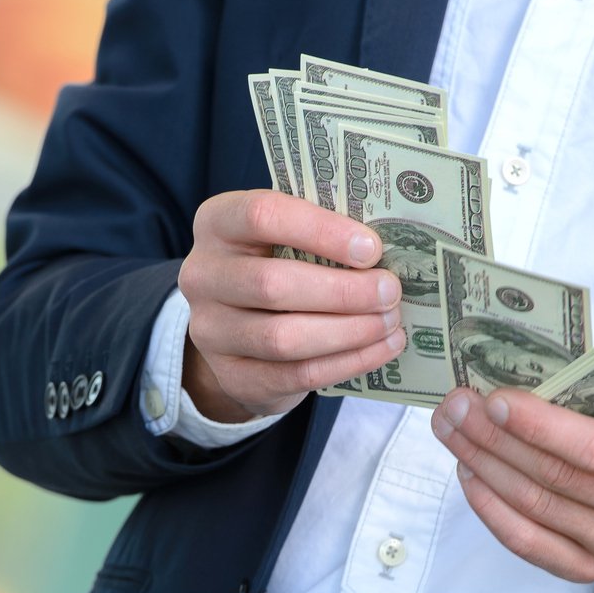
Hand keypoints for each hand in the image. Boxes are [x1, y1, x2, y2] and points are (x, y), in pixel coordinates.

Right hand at [177, 190, 406, 421]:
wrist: (236, 331)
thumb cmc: (276, 266)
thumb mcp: (285, 237)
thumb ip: (321, 234)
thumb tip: (390, 249)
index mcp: (217, 223)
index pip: (262, 216)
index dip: (321, 231)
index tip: (371, 248)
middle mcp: (202, 276)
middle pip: (273, 284)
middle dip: (343, 291)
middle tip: (390, 292)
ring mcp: (211, 332)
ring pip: (284, 338)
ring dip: (349, 331)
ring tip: (390, 322)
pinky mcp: (234, 376)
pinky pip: (296, 374)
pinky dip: (348, 362)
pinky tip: (381, 349)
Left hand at [431, 389, 593, 583]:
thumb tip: (513, 372)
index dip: (539, 426)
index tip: (493, 400)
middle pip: (555, 477)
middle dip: (494, 438)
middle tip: (455, 408)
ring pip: (535, 507)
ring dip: (483, 466)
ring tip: (453, 432)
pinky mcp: (589, 568)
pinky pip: (527, 543)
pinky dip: (490, 508)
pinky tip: (468, 474)